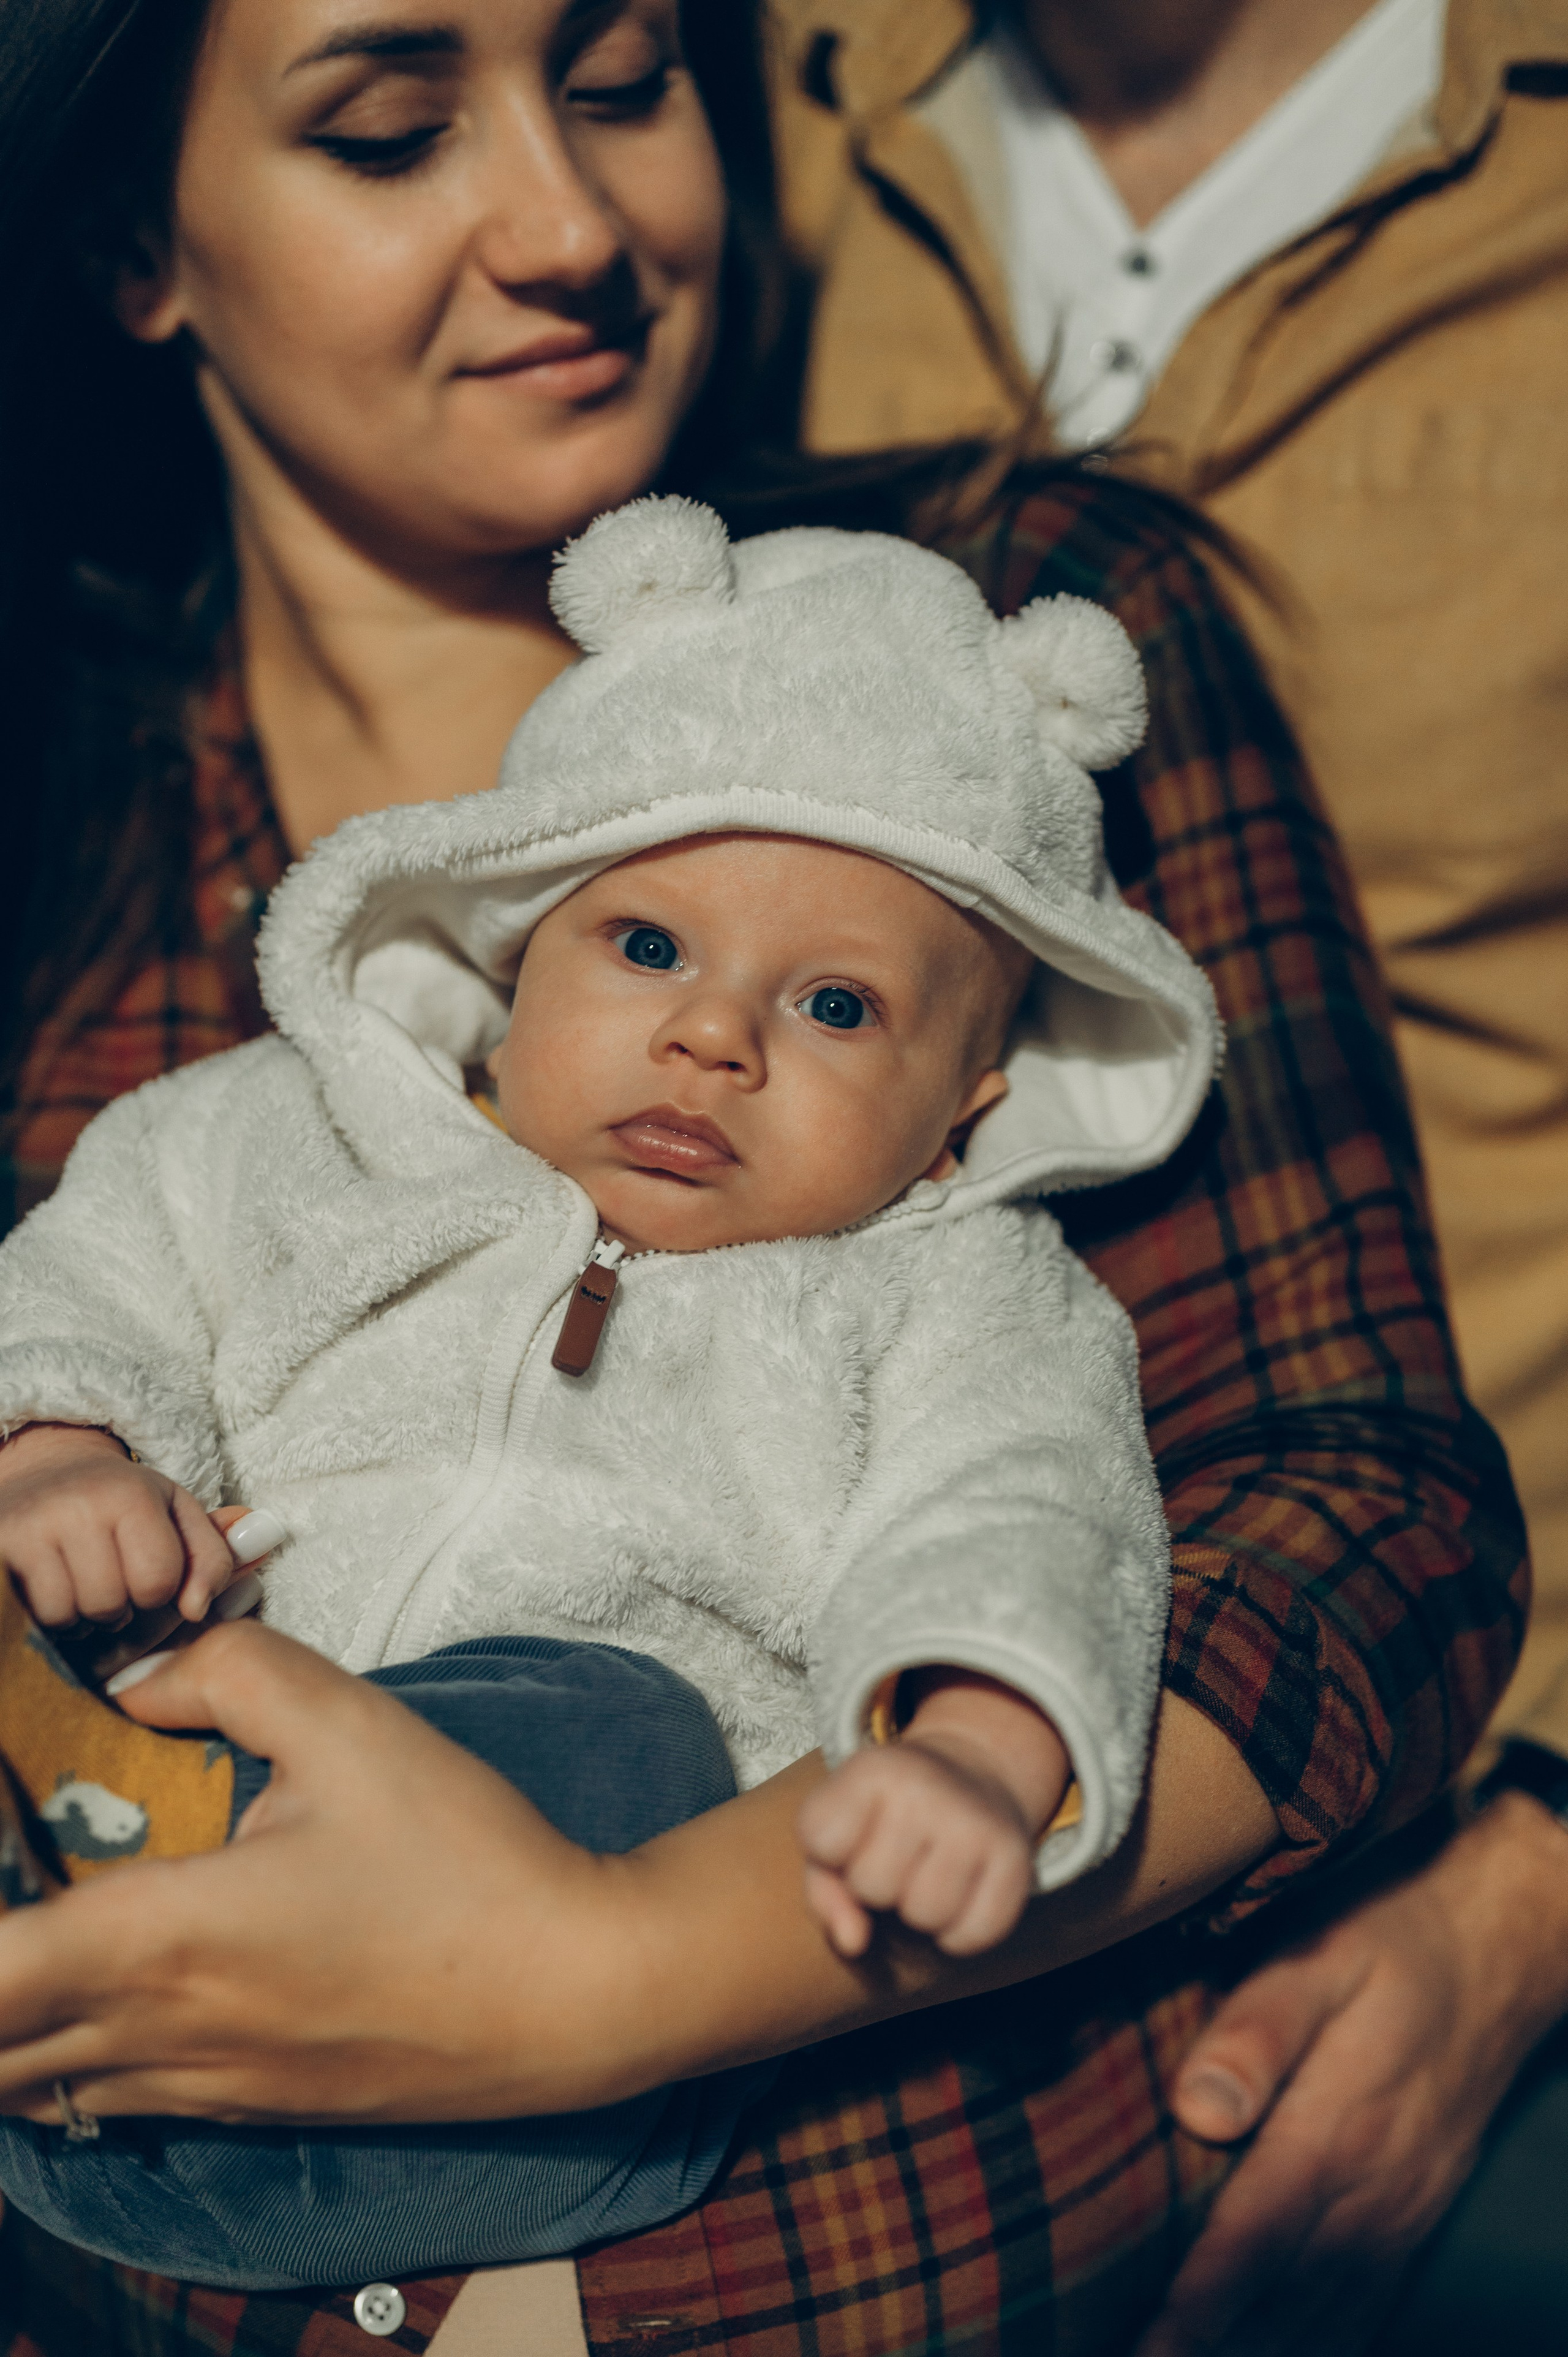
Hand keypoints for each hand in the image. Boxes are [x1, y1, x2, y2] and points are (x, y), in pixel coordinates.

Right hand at [0, 1423, 237, 1628]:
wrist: (46, 1475)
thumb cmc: (124, 1506)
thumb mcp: (177, 1517)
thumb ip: (214, 1555)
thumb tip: (214, 1597)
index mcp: (132, 1492)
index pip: (160, 1582)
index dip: (158, 1594)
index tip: (147, 1574)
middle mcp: (78, 1503)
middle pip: (113, 1605)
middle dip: (118, 1608)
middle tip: (111, 1582)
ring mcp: (31, 1526)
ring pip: (70, 1616)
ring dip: (81, 1617)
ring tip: (81, 1587)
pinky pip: (32, 1616)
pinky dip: (45, 1618)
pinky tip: (51, 1592)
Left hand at [0, 1620, 616, 2126]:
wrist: (569, 1991)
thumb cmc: (464, 1857)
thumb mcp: (354, 1725)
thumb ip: (231, 1673)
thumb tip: (139, 1682)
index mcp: (163, 1938)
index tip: (1, 1853)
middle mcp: (158, 2031)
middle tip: (25, 1883)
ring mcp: (200, 2086)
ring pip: (35, 2089)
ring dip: (19, 2022)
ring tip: (57, 1935)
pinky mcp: (245, 2110)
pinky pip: (109, 2101)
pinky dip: (72, 2057)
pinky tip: (122, 1987)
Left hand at [798, 1671, 1070, 1957]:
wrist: (975, 1771)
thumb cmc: (887, 1815)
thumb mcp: (840, 1828)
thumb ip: (824, 1890)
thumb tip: (853, 1942)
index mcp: (873, 1768)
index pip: (822, 1840)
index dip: (833, 1851)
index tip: (853, 1830)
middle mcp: (926, 1786)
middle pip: (873, 1887)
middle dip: (876, 1885)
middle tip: (897, 1854)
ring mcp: (976, 1821)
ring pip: (925, 1916)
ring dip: (918, 1911)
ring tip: (926, 1873)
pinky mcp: (1017, 1857)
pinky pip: (974, 1935)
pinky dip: (960, 1933)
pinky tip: (959, 1896)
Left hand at [1135, 1791, 1567, 2356]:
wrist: (1497, 1943)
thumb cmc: (1390, 1939)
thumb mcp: (1317, 1957)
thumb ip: (1256, 2032)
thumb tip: (1198, 2111)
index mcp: (1337, 2132)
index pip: (1255, 2242)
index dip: (1201, 2304)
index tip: (1153, 2347)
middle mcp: (1373, 2190)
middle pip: (1287, 2299)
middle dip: (1218, 2348)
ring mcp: (1402, 2207)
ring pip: (1330, 2313)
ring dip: (1267, 2352)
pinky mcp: (1416, 2208)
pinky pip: (1369, 2299)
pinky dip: (1326, 2338)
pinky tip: (1283, 2349)